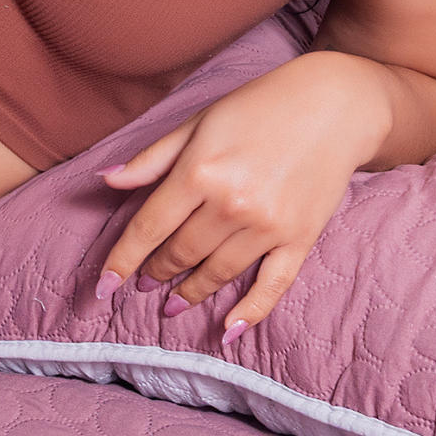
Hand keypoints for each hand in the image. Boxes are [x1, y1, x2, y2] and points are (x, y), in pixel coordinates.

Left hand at [91, 50, 390, 342]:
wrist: (332, 105)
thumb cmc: (258, 107)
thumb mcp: (197, 122)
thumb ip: (152, 158)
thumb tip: (107, 180)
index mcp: (199, 170)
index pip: (149, 227)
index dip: (122, 260)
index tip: (103, 287)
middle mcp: (231, 204)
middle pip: (181, 252)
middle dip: (156, 273)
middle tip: (143, 284)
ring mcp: (268, 225)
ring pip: (218, 272)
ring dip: (192, 292)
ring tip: (174, 303)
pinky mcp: (300, 238)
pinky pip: (271, 285)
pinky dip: (250, 312)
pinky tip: (228, 330)